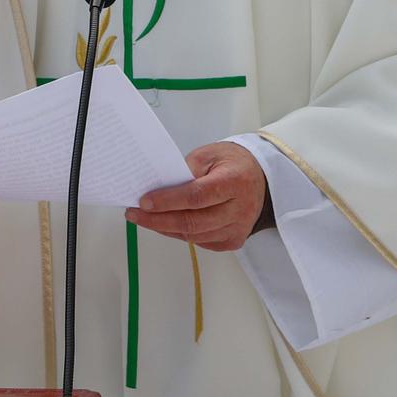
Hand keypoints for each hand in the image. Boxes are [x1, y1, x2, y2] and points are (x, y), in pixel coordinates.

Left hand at [126, 141, 270, 252]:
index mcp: (235, 182)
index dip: (168, 200)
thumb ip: (186, 169)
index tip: (144, 201)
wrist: (261, 179)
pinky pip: (200, 241)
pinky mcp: (233, 241)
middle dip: (158, 220)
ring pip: (194, 235)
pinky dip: (179, 234)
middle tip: (134, 214)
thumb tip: (158, 188)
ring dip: (165, 228)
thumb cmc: (233, 164)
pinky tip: (164, 224)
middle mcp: (240, 209)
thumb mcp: (210, 154)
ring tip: (144, 219)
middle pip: (193, 221)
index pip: (197, 196)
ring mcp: (238, 228)